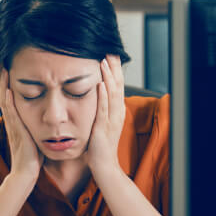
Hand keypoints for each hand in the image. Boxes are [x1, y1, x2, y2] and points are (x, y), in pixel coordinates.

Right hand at [0, 68, 42, 180]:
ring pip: (6, 100)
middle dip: (4, 79)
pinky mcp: (16, 130)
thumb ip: (38, 127)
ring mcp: (13, 125)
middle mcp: (13, 121)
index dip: (10, 84)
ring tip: (4, 69)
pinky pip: (11, 112)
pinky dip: (8, 100)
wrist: (26, 173)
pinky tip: (9, 89)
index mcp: (17, 122)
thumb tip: (49, 121)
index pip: (11, 98)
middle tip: (4, 63)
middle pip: (5, 95)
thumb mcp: (36, 138)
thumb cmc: (33, 159)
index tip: (11, 70)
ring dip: (4, 84)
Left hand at [84, 55, 124, 173]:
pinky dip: (103, 96)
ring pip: (112, 94)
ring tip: (104, 61)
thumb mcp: (103, 122)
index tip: (111, 54)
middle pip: (118, 85)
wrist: (104, 165)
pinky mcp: (103, 128)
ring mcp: (111, 120)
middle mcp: (117, 112)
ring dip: (109, 77)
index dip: (115, 69)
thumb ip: (102, 108)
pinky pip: (104, 109)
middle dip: (114, 68)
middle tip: (110, 50)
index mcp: (117, 110)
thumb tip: (98, 93)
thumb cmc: (101, 145)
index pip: (118, 85)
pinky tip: (100, 84)